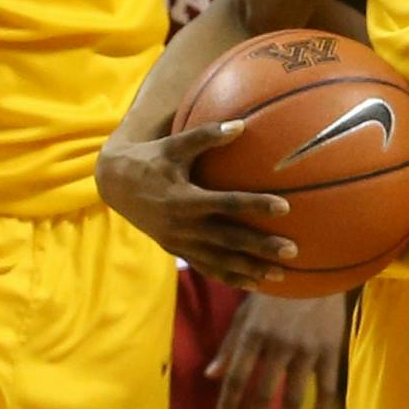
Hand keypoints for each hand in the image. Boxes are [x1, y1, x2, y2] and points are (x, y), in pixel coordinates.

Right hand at [95, 120, 295, 287]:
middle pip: (228, 240)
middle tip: (293, 250)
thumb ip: (206, 135)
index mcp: (183, 199)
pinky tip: (254, 284)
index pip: (226, 204)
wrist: (115, 185)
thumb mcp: (174, 144)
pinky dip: (230, 277)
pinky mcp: (176, 250)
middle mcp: (182, 226)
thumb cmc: (151, 159)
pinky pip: (206, 268)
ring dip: (250, 269)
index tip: (285, 207)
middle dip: (260, 247)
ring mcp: (179, 242)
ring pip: (219, 261)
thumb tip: (241, 125)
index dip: (255, 205)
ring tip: (280, 276)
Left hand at [207, 291, 346, 408]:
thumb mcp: (246, 311)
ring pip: (294, 398)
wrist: (318, 264)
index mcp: (255, 334)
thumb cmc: (276, 288)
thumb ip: (230, 345)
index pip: (237, 377)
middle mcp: (279, 346)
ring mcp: (307, 351)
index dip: (228, 403)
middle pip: (264, 394)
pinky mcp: (330, 351)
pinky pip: (327, 389)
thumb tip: (211, 376)